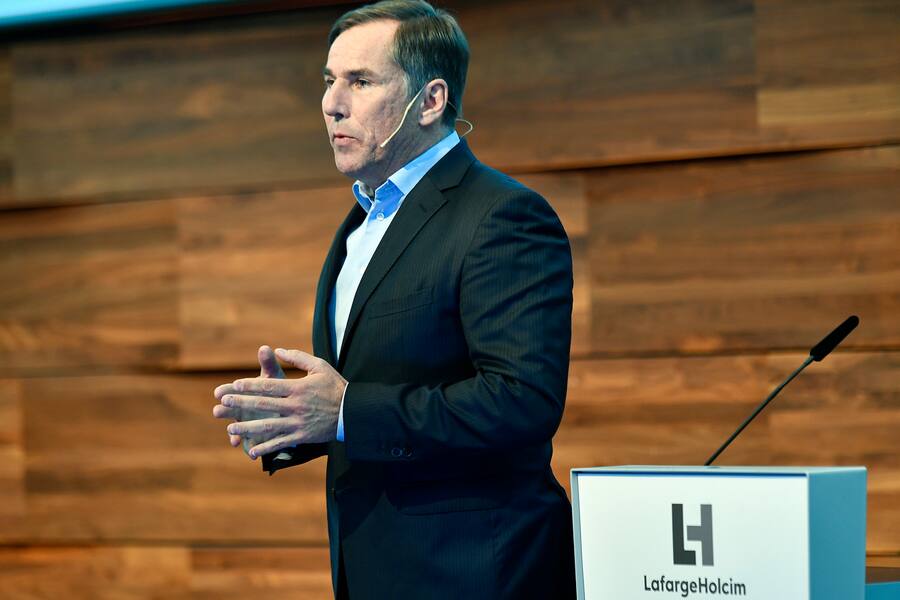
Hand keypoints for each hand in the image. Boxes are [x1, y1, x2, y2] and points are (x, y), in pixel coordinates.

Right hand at [213, 345, 284, 456]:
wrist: (290, 410)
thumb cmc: (279, 390)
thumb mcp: (275, 377)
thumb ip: (269, 364)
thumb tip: (265, 347)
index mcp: (244, 392)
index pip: (231, 390)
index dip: (226, 391)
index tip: (219, 392)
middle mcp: (241, 408)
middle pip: (231, 409)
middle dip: (225, 411)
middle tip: (218, 411)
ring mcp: (246, 424)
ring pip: (237, 428)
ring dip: (233, 431)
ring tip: (231, 433)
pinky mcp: (253, 437)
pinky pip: (248, 444)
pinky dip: (248, 448)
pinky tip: (249, 451)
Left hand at [221, 348, 346, 458]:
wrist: (353, 412)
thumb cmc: (335, 386)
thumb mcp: (319, 366)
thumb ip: (298, 357)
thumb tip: (277, 349)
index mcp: (298, 388)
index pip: (269, 385)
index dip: (250, 385)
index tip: (234, 385)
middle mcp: (296, 405)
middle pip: (263, 404)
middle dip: (241, 404)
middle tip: (223, 404)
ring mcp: (298, 422)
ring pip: (268, 426)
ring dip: (248, 428)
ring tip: (231, 429)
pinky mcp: (302, 436)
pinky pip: (281, 442)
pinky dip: (266, 448)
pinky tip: (251, 451)